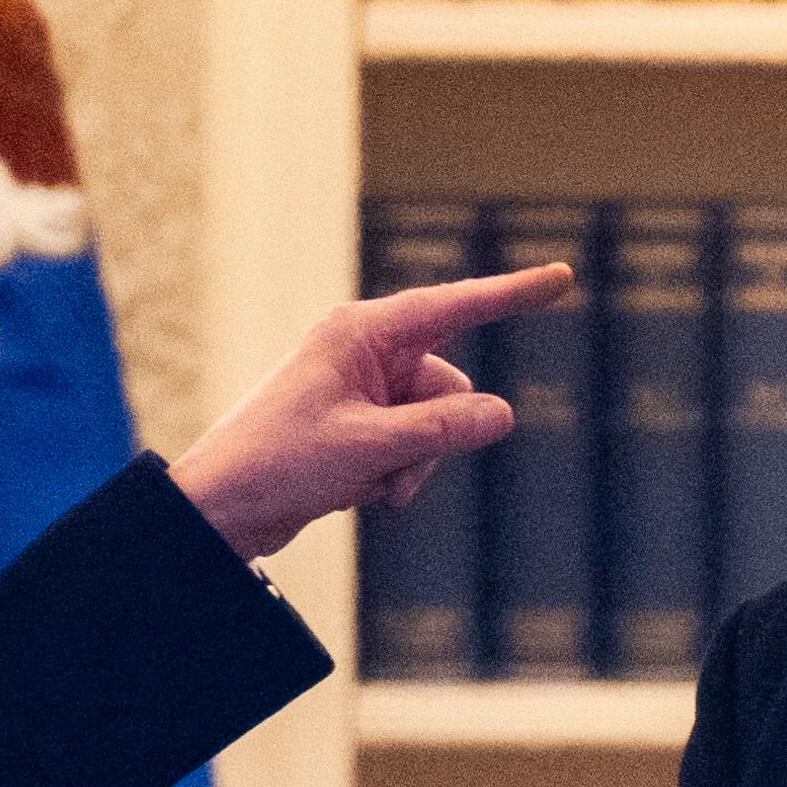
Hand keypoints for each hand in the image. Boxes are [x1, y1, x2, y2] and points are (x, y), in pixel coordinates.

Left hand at [169, 261, 575, 561]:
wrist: (224, 509)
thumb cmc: (278, 462)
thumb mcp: (369, 447)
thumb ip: (441, 429)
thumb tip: (502, 415)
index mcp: (361, 332)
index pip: (454, 306)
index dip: (512, 293)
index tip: (562, 277)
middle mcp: (366, 353)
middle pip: (449, 385)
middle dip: (436, 436)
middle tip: (394, 471)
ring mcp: (365, 391)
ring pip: (436, 424)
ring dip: (414, 465)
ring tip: (369, 487)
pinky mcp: (361, 427)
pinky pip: (412, 447)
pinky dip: (397, 474)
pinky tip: (359, 493)